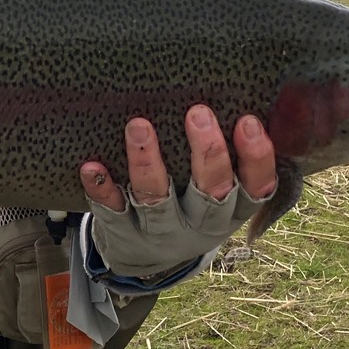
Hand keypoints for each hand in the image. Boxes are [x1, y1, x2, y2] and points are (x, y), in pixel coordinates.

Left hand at [78, 104, 276, 277]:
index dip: (256, 158)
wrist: (146, 257)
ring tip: (138, 125)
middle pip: (211, 191)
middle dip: (208, 153)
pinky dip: (102, 189)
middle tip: (198, 113)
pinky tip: (92, 167)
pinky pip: (112, 211)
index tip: (248, 122)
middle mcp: (202, 224)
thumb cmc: (189, 203)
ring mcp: (162, 232)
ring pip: (157, 200)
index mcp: (233, 209)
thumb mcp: (217, 189)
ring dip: (147, 163)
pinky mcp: (124, 232)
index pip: (257, 187)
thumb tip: (235, 91)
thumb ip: (228, 154)